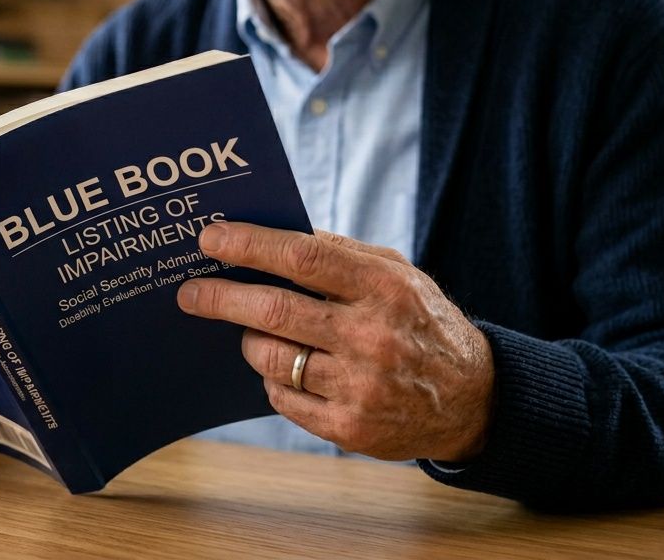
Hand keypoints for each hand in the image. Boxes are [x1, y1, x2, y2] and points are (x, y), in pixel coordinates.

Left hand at [177, 223, 494, 462]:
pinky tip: (285, 368)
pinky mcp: (350, 428)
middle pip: (274, 311)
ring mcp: (360, 387)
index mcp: (384, 287)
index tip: (210, 239)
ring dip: (248, 340)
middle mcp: (372, 336)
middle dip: (220, 298)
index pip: (302, 259)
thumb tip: (267, 235)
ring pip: (269, 357)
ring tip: (251, 331)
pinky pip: (281, 398)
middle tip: (189, 293)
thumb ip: (340, 254)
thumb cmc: (421, 322)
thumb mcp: (397, 275)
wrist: (474, 399)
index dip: (249, 246)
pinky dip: (272, 379)